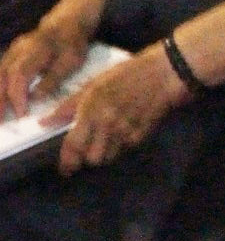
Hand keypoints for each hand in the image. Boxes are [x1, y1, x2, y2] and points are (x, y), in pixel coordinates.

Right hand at [0, 18, 87, 119]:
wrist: (68, 20)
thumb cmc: (72, 42)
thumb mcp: (71, 60)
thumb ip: (53, 78)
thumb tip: (36, 97)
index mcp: (36, 49)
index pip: (20, 75)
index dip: (18, 95)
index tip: (21, 113)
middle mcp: (19, 48)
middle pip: (3, 75)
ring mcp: (13, 49)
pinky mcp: (11, 53)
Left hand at [53, 44, 189, 172]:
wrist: (164, 72)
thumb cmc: (126, 74)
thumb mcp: (95, 84)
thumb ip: (69, 105)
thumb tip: (44, 122)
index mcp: (92, 108)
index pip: (74, 145)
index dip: (67, 161)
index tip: (66, 167)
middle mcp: (107, 123)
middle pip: (91, 159)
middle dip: (88, 156)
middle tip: (90, 146)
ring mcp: (125, 131)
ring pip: (107, 157)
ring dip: (104, 152)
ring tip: (107, 138)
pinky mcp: (140, 136)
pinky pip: (123, 150)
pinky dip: (121, 145)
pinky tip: (124, 129)